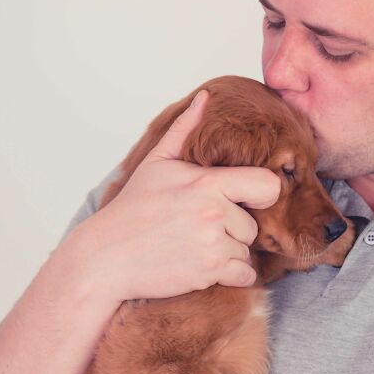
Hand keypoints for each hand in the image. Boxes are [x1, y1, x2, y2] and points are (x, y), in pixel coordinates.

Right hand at [74, 89, 280, 303]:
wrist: (106, 256)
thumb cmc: (132, 209)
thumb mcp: (156, 163)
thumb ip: (185, 129)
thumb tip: (205, 98)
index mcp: (207, 183)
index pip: (267, 186)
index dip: (262, 193)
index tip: (248, 199)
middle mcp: (214, 213)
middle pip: (253, 224)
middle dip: (234, 228)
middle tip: (201, 227)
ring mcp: (213, 245)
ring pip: (246, 251)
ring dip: (229, 252)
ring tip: (196, 246)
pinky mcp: (209, 273)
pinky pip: (245, 275)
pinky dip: (231, 274)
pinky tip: (205, 266)